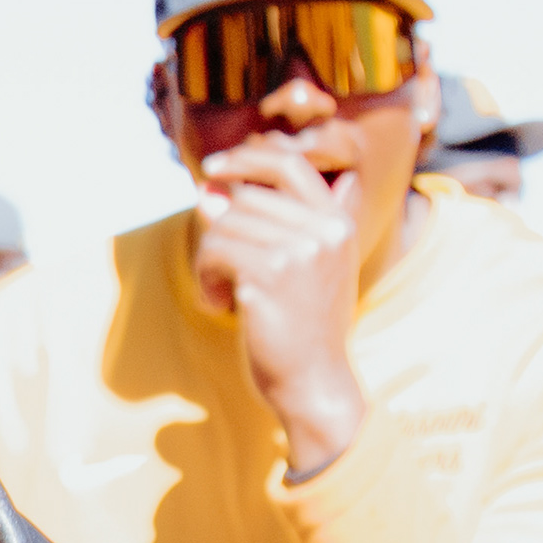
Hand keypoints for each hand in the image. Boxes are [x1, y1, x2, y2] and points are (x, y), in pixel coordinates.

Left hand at [190, 134, 369, 478]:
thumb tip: (206, 189)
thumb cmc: (300, 328)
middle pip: (244, 199)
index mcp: (338, 223)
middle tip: (223, 275)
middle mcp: (325, 230)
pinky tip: (219, 304)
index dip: (247, 159)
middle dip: (221, 233)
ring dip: (210, 260)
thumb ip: (260, 226)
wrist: (313, 383)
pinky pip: (214, 251)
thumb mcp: (292, 268)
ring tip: (224, 294)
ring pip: (223, 224)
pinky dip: (205, 278)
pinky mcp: (271, 274)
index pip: (289, 163)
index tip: (213, 169)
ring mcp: (301, 250)